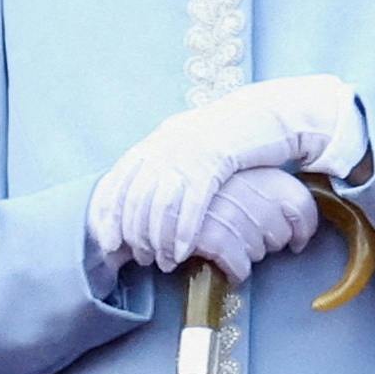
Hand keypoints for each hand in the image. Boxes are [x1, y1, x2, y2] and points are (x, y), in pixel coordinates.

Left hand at [91, 78, 367, 272]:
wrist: (266, 111)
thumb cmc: (230, 135)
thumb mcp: (190, 144)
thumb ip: (167, 164)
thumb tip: (145, 198)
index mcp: (157, 139)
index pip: (120, 179)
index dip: (109, 213)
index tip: (108, 241)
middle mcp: (166, 143)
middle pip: (137, 195)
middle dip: (135, 233)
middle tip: (141, 258)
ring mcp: (190, 151)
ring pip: (161, 202)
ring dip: (159, 238)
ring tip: (164, 262)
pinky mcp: (216, 160)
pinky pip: (192, 202)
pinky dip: (183, 230)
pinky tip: (183, 252)